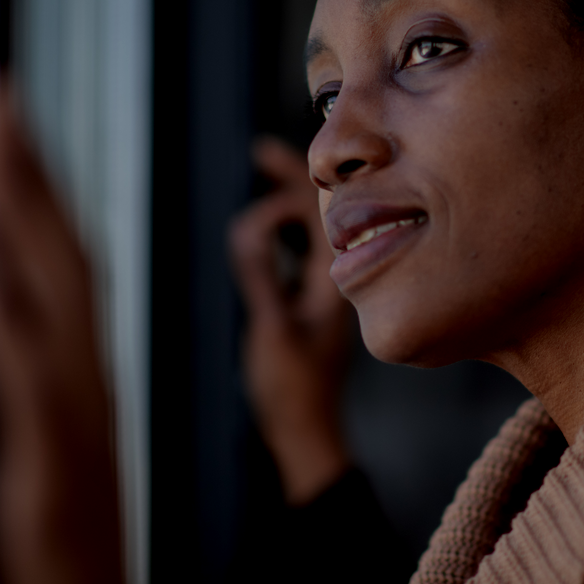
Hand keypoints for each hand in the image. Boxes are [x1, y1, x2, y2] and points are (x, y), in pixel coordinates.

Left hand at [0, 89, 159, 583]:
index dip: (35, 188)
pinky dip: (8, 323)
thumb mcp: (41, 441)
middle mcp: (83, 381)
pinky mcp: (51, 463)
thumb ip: (20, 365)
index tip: (10, 122)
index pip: (62, 260)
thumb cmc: (66, 544)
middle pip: (62, 258)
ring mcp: (71, 418)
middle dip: (26, 174)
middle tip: (2, 98)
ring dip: (22, 223)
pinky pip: (30, 382)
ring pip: (53, 300)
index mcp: (80, 373)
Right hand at [229, 138, 353, 505]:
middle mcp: (335, 279)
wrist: (305, 432)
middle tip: (259, 151)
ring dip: (285, 203)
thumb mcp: (272, 328)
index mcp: (335, 279)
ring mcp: (323, 292)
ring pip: (309, 233)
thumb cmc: (292, 389)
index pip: (319, 213)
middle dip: (289, 180)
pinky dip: (281, 234)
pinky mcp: (309, 306)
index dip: (288, 187)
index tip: (257, 171)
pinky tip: (265, 230)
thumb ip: (261, 274)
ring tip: (260, 175)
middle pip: (317, 214)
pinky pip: (299, 256)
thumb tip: (248, 224)